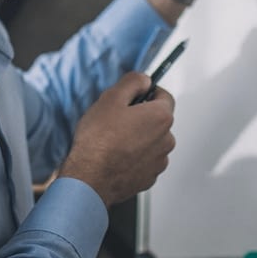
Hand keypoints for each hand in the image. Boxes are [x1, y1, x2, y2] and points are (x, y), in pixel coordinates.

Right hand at [58, 72, 175, 206]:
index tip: (136, 95)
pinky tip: (117, 156)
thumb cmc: (98, 141)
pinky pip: (146, 161)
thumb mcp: (111, 98)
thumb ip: (132, 82)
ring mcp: (159, 161)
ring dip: (139, 138)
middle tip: (118, 119)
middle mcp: (166, 140)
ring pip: (152, 141)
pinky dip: (135, 157)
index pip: (164, 96)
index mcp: (161, 117)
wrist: (90, 178)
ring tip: (115, 140)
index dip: (149, 92)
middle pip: (158, 120)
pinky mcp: (149, 177)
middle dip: (142, 117)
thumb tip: (143, 79)